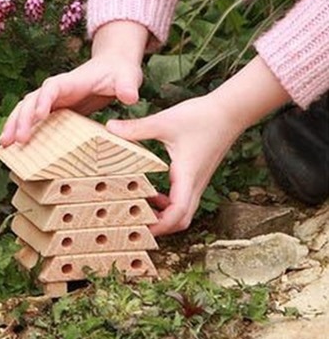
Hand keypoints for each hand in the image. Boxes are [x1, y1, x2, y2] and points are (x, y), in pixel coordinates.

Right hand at [0, 21, 149, 146]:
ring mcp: (53, 99)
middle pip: (32, 100)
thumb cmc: (120, 71)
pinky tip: (13, 145)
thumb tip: (130, 97)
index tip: (39, 116)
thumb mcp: (128, 77)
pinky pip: (33, 118)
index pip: (52, 88)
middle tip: (15, 140)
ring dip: (14, 125)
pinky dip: (21, 128)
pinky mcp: (55, 108)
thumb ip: (128, 86)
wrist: (113, 66)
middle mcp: (57, 89)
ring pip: (27, 109)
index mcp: (71, 81)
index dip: (43, 101)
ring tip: (4, 145)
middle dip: (21, 119)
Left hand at [105, 56, 290, 235]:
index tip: (138, 228)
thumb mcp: (163, 121)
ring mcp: (197, 181)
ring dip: (164, 216)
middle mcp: (195, 183)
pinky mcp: (197, 176)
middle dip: (160, 227)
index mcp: (187, 176)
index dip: (158, 226)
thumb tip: (109, 127)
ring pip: (184, 212)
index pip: (177, 214)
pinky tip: (153, 192)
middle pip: (181, 221)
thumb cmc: (201, 116)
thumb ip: (136, 128)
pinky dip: (169, 204)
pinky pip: (184, 199)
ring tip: (141, 208)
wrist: (230, 110)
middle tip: (135, 223)